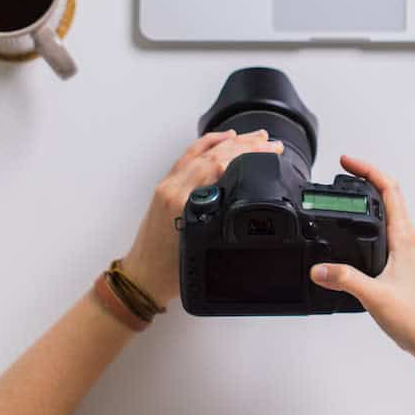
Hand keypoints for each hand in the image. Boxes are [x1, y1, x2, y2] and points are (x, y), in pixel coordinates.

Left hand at [121, 129, 283, 305]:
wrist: (143, 277)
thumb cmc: (169, 271)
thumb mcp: (203, 249)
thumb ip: (224, 224)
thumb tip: (253, 202)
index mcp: (182, 203)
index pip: (219, 166)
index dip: (247, 153)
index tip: (270, 150)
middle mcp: (174, 189)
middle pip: (213, 155)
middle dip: (246, 145)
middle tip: (270, 142)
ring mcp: (168, 185)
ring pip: (201, 152)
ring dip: (229, 141)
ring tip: (254, 137)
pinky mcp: (167, 187)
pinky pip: (188, 157)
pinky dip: (207, 145)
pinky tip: (222, 140)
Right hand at [310, 156, 414, 357]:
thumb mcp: (375, 296)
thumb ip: (344, 280)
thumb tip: (318, 268)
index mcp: (403, 238)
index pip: (388, 189)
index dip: (367, 170)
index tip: (346, 162)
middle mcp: (405, 239)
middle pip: (387, 194)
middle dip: (364, 177)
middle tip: (341, 171)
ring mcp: (403, 251)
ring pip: (385, 212)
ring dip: (366, 198)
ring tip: (344, 193)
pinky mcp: (398, 263)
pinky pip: (382, 231)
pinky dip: (365, 221)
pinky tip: (351, 232)